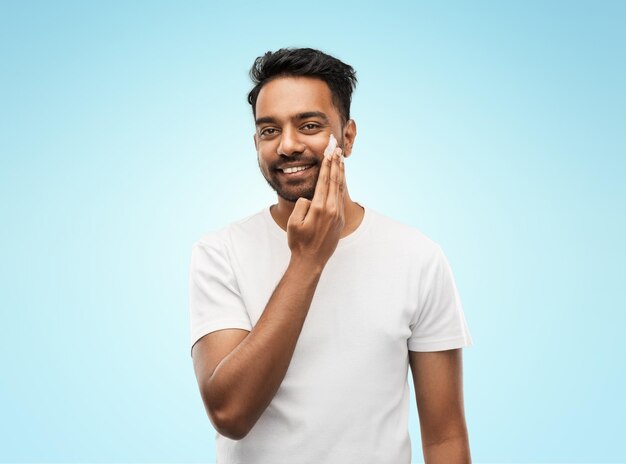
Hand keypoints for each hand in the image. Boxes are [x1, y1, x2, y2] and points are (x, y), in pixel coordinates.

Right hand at [286, 146, 345, 268]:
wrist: (311, 261)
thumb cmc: (298, 242)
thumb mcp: (294, 222)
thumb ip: (302, 206)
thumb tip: (309, 198)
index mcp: (319, 208)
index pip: (324, 180)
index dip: (327, 164)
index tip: (329, 151)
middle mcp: (332, 210)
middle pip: (335, 180)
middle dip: (336, 162)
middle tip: (337, 147)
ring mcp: (338, 215)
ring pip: (340, 188)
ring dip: (340, 171)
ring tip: (341, 158)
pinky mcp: (340, 220)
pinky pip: (340, 197)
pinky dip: (340, 184)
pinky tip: (340, 177)